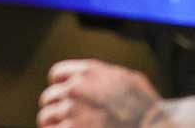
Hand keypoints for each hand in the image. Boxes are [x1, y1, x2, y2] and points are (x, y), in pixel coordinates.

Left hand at [39, 60, 162, 127]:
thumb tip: (93, 76)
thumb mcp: (131, 81)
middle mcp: (76, 88)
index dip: (61, 87)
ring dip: (55, 125)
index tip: (66, 98)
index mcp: (88, 72)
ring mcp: (72, 111)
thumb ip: (106, 75)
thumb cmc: (148, 109)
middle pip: (49, 97)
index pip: (57, 74)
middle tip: (70, 120)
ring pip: (46, 117)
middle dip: (57, 109)